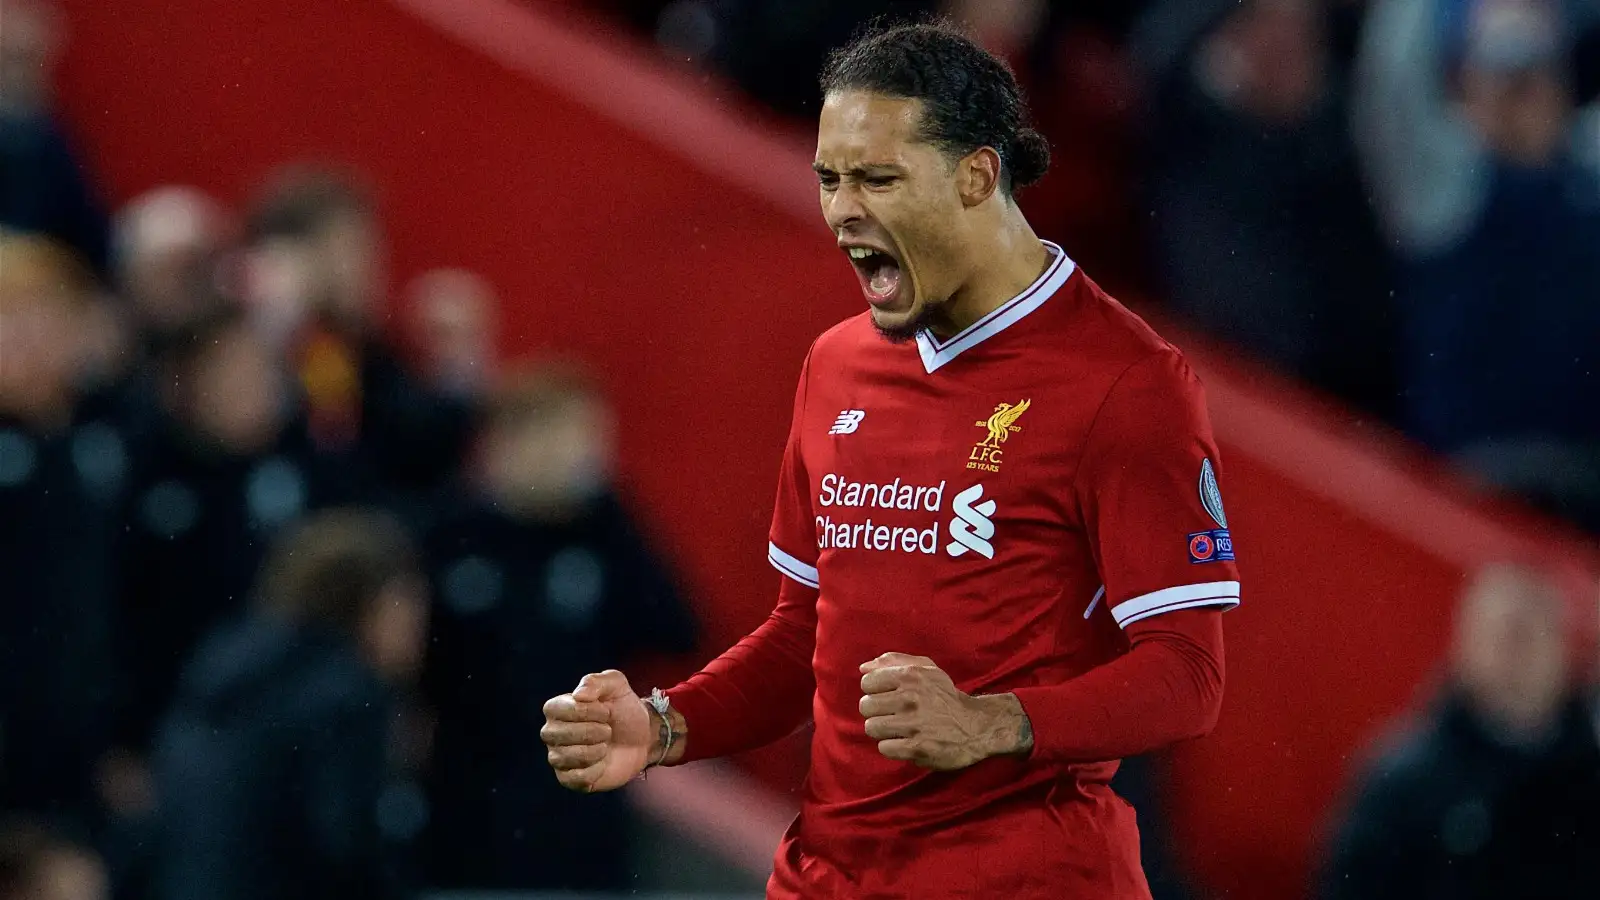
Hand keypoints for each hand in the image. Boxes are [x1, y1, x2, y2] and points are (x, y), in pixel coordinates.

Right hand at [540, 670, 653, 791]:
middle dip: (591, 731)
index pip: (555, 710)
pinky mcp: (570, 779)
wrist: (644, 737)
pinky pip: (574, 778)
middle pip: (557, 734)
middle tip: (608, 730)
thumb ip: (596, 682)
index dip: (584, 711)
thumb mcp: (615, 684)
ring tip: (606, 745)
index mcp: (557, 709)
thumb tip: (578, 695)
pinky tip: (603, 763)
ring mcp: (560, 757)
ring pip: (565, 757)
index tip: (606, 711)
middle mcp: (553, 733)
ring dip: (595, 750)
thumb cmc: (624, 709)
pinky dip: (594, 770)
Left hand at [859, 653, 1032, 770]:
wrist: (976, 726)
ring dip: (883, 730)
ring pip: (872, 727)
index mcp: (911, 675)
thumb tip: (863, 668)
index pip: (867, 682)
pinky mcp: (918, 748)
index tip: (888, 696)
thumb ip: (894, 662)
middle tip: (892, 714)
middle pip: (866, 706)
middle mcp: (911, 697)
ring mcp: (914, 724)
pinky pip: (884, 748)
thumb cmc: (946, 697)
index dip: (875, 690)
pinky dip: (892, 747)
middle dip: (876, 711)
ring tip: (898, 729)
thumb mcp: (927, 670)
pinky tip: (905, 742)